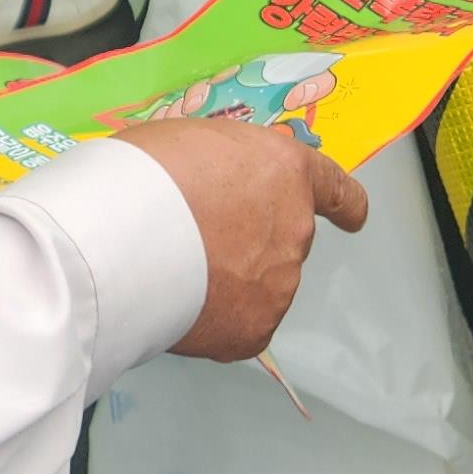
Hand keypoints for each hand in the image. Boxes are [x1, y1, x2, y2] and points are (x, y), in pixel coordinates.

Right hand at [108, 120, 370, 361]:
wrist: (118, 237)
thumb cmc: (142, 174)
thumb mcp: (186, 143)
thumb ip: (217, 169)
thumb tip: (210, 189)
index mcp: (284, 171)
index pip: (334, 189)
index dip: (345, 203)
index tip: (354, 217)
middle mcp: (295, 228)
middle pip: (282, 240)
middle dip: (248, 243)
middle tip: (191, 243)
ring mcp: (279, 284)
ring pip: (258, 286)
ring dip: (228, 283)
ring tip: (172, 274)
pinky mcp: (254, 330)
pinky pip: (238, 327)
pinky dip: (213, 321)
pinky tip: (178, 305)